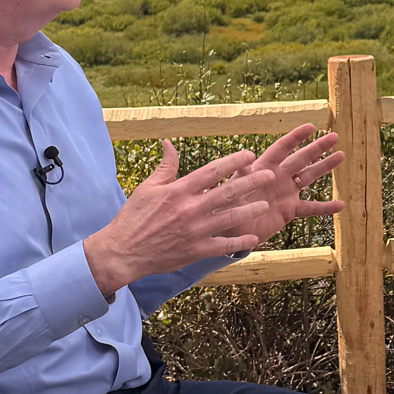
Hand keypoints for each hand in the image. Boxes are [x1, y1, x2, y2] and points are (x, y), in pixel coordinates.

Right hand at [83, 143, 275, 294]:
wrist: (123, 251)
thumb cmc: (134, 218)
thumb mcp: (147, 188)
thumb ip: (165, 166)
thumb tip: (168, 142)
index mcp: (178, 191)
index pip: (212, 171)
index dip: (233, 161)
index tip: (249, 154)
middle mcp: (189, 209)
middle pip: (227, 192)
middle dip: (251, 182)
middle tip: (270, 175)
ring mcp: (194, 231)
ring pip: (230, 218)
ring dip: (250, 210)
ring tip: (266, 203)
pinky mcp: (195, 251)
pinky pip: (223, 246)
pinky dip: (239, 243)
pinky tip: (254, 238)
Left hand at [236, 124, 345, 242]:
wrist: (230, 228)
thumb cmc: (227, 205)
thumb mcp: (232, 189)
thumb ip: (241, 175)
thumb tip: (247, 160)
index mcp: (263, 168)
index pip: (281, 149)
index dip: (295, 138)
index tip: (311, 127)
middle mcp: (277, 177)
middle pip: (300, 159)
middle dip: (317, 148)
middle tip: (333, 136)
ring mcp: (285, 193)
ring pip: (309, 177)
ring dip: (324, 167)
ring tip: (340, 155)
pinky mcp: (289, 210)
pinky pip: (310, 208)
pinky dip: (325, 207)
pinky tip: (340, 205)